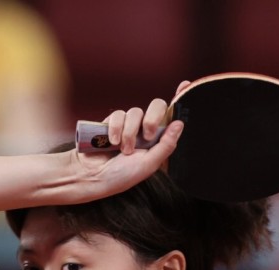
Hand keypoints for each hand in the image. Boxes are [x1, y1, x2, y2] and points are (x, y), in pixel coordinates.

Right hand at [73, 81, 190, 197]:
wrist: (92, 176)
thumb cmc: (122, 176)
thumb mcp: (149, 165)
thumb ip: (165, 145)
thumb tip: (179, 123)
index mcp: (158, 141)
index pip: (172, 117)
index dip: (179, 98)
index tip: (185, 84)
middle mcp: (144, 130)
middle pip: (156, 106)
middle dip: (152, 118)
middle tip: (147, 135)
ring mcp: (128, 126)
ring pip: (135, 112)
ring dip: (130, 132)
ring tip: (124, 149)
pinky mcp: (111, 123)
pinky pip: (118, 114)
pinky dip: (116, 128)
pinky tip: (111, 142)